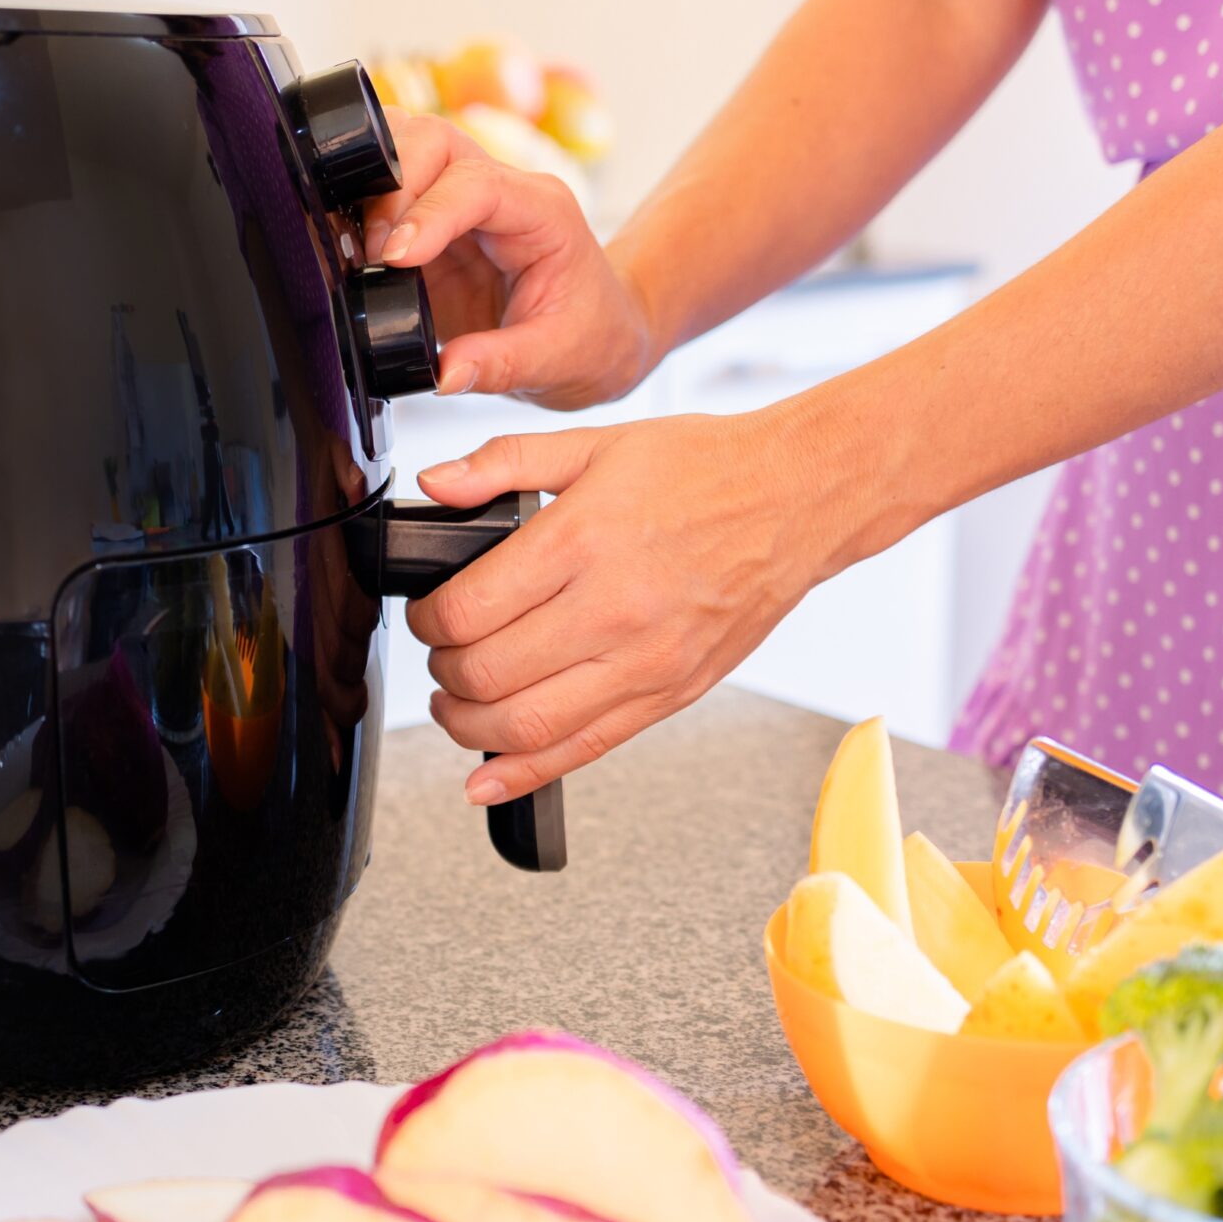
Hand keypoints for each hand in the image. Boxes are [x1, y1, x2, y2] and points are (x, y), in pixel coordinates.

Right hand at [360, 113, 657, 410]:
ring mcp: (462, 203)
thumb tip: (444, 373)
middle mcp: (502, 193)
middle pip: (434, 142)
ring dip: (370, 187)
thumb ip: (500, 364)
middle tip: (373, 255)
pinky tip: (350, 247)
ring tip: (356, 248)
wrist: (597, 339)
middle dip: (391, 187)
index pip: (477, 185)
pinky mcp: (431, 227)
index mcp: (542, 212)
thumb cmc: (589, 339)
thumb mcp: (555, 360)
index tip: (394, 256)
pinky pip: (387, 191)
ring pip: (405, 149)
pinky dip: (359, 206)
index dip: (429, 211)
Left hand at [405, 410, 848, 802]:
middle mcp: (613, 611)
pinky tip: (485, 778)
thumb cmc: (705, 470)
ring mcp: (645, 663)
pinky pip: (584, 751)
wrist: (796, 500)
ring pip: (526, 727)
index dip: (426, 621)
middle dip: (442, 673)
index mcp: (583, 541)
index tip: (427, 615)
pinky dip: (523, 774)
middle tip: (442, 654)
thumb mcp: (596, 443)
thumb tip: (434, 484)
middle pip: (487, 675)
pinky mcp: (669, 695)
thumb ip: (504, 462)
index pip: (468, 611)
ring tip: (456, 705)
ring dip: (468, 727)